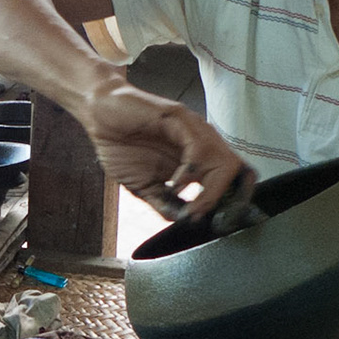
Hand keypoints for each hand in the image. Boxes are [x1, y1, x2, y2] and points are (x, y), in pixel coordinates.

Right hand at [83, 83, 248, 219]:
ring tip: (189, 206)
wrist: (100, 116)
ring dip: (210, 191)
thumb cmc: (122, 145)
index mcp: (197, 158)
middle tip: (199, 215)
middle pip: (237, 171)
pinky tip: (175, 183)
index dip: (235, 200)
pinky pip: (199, 148)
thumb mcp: (144, 186)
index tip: (218, 222)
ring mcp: (194, 129)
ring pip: (224, 162)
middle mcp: (202, 143)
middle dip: (225, 200)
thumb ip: (164, 202)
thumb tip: (183, 221)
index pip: (234, 178)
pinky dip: (192, 171)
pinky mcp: (180, 118)